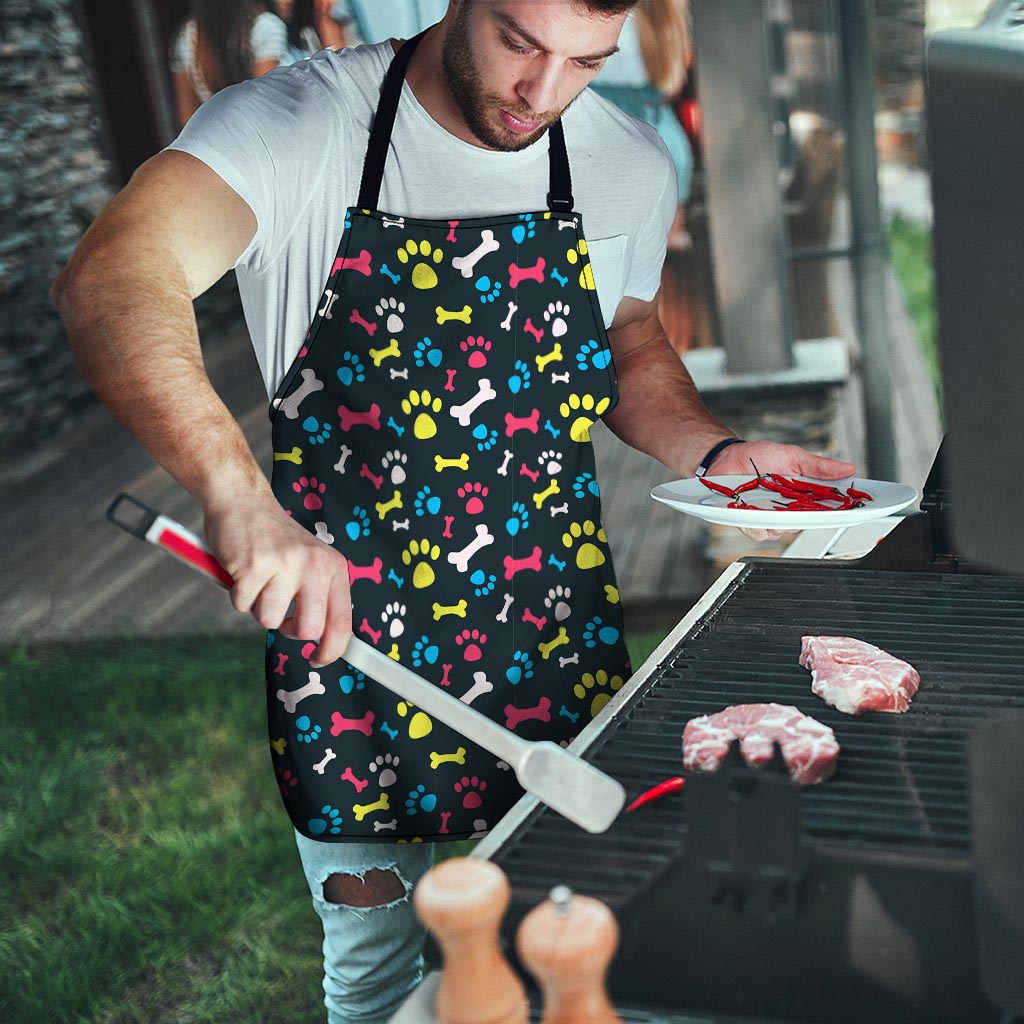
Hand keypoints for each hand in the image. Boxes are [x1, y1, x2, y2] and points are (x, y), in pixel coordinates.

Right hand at [203, 493, 351, 667]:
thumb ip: (318, 595)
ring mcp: (285, 564)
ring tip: (259, 579)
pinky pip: (242, 606)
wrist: (243, 501)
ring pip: (269, 620)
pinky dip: (238, 595)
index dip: (332, 649)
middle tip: (280, 613)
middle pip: (308, 629)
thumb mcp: (310, 562)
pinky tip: (242, 571)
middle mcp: (315, 565)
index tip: (318, 659)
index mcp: (333, 567)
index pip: (342, 621)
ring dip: (258, 607)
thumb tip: (323, 642)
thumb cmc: (274, 539)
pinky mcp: (254, 566)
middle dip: (289, 630)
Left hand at [707, 440, 856, 542]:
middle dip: (809, 516)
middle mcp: (790, 510)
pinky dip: (757, 522)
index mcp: (804, 495)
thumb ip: (819, 466)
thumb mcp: (793, 456)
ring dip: (779, 518)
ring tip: (770, 499)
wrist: (727, 458)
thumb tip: (848, 468)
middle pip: (808, 523)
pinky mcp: (751, 523)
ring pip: (784, 531)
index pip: (829, 508)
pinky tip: (752, 508)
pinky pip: (760, 532)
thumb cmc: (759, 457)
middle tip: (804, 502)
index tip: (856, 509)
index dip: (843, 511)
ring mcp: (771, 518)